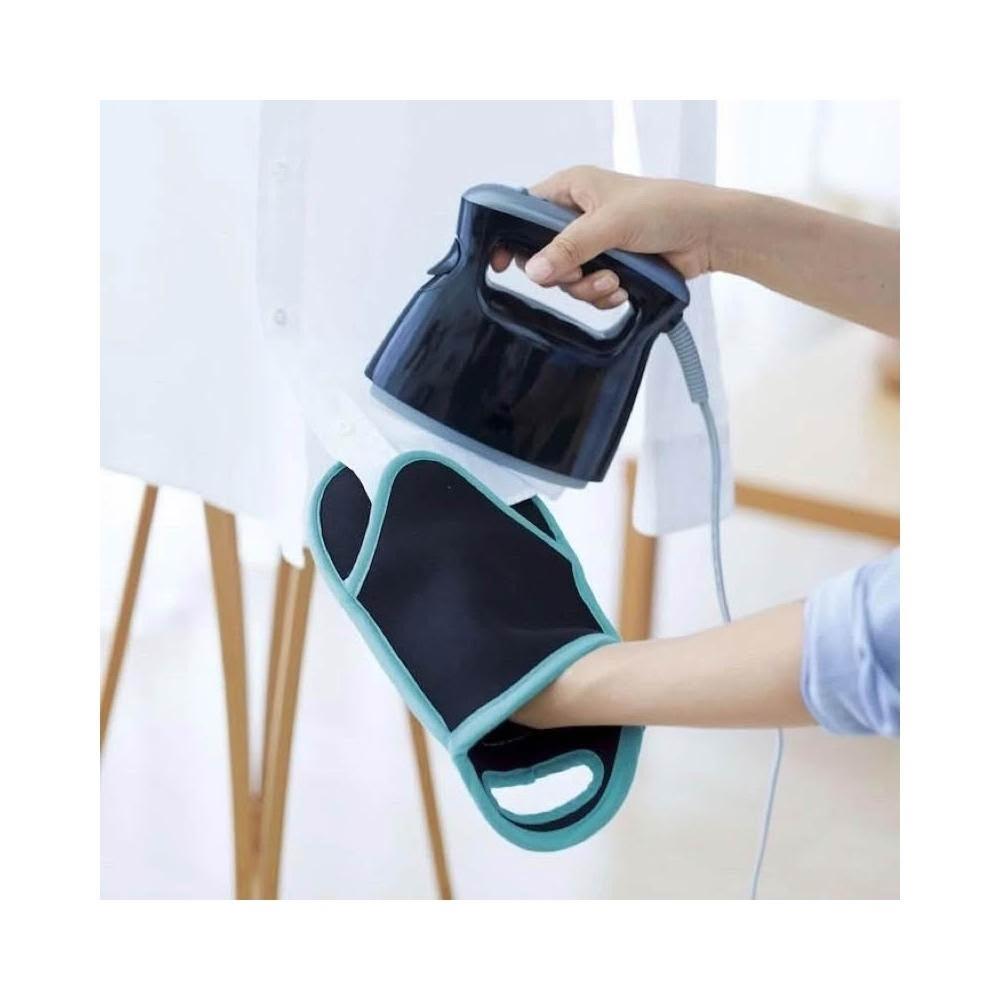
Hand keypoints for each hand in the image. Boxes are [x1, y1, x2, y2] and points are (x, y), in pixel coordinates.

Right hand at [491, 166, 727, 308]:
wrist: (709, 234)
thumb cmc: (665, 209)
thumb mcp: (609, 224)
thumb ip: (568, 247)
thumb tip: (531, 271)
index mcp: (571, 189)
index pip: (523, 211)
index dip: (509, 236)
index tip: (499, 263)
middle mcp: (577, 215)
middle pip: (542, 255)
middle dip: (563, 273)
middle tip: (582, 272)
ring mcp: (594, 244)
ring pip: (566, 279)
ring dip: (588, 287)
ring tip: (614, 281)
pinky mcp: (610, 267)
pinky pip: (588, 291)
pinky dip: (602, 295)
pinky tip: (623, 289)